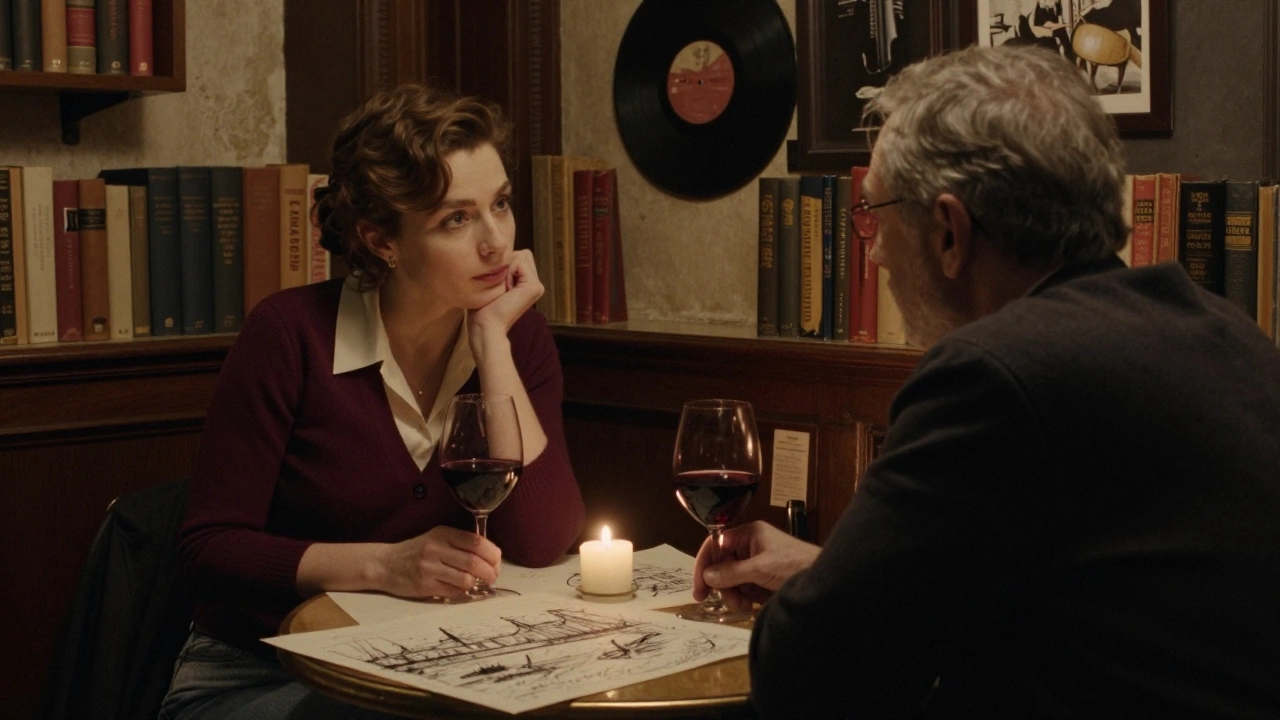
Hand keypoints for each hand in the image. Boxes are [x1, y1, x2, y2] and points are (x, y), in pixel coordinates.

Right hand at [375, 526, 501, 598]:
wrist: (385, 564)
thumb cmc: (416, 551)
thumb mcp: (437, 537)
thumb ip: (460, 542)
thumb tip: (490, 555)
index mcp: (442, 534)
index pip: (476, 542)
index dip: (492, 553)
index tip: (496, 561)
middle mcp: (435, 549)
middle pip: (474, 562)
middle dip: (490, 571)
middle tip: (493, 576)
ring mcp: (429, 568)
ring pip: (465, 579)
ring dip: (478, 583)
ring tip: (479, 582)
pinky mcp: (425, 586)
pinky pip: (454, 591)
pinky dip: (463, 591)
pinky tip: (461, 587)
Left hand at [468, 249, 543, 345]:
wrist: (485, 326)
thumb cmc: (482, 308)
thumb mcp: (491, 283)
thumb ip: (501, 268)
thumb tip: (498, 251)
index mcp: (527, 284)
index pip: (518, 256)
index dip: (503, 264)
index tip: (495, 285)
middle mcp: (535, 284)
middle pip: (521, 253)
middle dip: (506, 264)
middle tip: (499, 287)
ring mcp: (537, 286)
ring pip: (521, 255)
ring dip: (506, 268)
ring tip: (501, 289)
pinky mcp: (534, 287)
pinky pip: (520, 262)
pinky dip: (508, 272)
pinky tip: (505, 290)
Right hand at [693, 521, 820, 609]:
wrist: (824, 582)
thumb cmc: (798, 565)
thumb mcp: (760, 569)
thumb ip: (731, 572)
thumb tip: (708, 575)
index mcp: (750, 534)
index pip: (715, 545)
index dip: (704, 565)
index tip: (700, 588)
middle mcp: (751, 545)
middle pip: (722, 565)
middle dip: (723, 585)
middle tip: (731, 601)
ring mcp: (757, 562)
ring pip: (731, 580)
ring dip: (734, 595)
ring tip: (745, 606)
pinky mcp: (763, 578)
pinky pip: (744, 589)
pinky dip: (745, 599)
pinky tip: (753, 605)